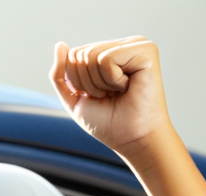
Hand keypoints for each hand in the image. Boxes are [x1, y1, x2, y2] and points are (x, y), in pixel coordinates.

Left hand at [50, 37, 171, 158]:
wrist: (131, 139)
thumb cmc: (107, 121)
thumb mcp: (74, 98)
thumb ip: (61, 74)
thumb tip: (60, 45)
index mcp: (108, 53)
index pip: (73, 55)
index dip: (77, 82)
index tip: (98, 96)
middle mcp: (122, 45)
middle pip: (80, 55)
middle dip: (86, 83)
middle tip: (109, 95)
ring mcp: (136, 45)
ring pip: (91, 56)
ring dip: (98, 84)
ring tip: (118, 92)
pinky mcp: (146, 50)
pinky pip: (107, 59)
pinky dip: (111, 80)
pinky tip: (127, 86)